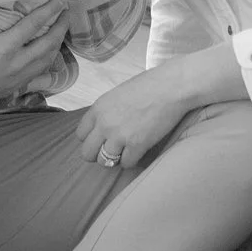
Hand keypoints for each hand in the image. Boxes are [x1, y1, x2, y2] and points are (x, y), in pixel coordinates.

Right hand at [0, 0, 70, 114]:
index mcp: (4, 47)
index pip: (34, 24)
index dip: (51, 9)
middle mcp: (16, 63)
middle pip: (49, 43)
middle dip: (62, 26)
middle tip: (66, 10)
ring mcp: (18, 77)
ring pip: (48, 59)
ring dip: (58, 42)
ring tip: (61, 28)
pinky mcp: (16, 86)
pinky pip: (41, 71)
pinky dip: (49, 58)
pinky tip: (49, 51)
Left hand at [75, 70, 193, 170]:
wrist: (171, 87)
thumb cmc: (148, 86)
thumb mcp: (117, 95)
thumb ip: (106, 112)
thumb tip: (102, 127)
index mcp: (98, 108)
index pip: (80, 135)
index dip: (91, 140)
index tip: (101, 140)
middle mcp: (104, 123)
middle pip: (87, 153)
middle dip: (98, 154)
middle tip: (111, 151)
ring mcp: (120, 136)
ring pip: (104, 162)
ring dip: (115, 159)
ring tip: (125, 152)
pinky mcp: (137, 145)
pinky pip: (126, 164)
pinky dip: (132, 160)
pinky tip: (138, 151)